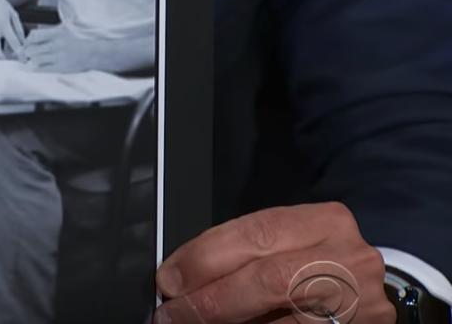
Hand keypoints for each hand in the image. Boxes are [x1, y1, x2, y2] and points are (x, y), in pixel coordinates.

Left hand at [18, 26, 97, 72]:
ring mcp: (58, 57)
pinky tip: (38, 65)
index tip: (27, 43)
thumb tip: (31, 36)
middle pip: (31, 49)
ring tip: (34, 59)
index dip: (28, 41)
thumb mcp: (63, 31)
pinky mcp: (60, 68)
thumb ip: (47, 33)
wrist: (93, 54)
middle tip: (27, 53)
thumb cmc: (77, 42)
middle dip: (27, 51)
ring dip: (32, 60)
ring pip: (35, 59)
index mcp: (57, 34)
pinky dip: (37, 67)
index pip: (34, 36)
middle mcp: (56, 45)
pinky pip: (42, 68)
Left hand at [154, 203, 395, 323]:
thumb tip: (181, 274)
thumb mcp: (286, 239)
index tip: (169, 278)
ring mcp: (360, 302)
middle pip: (268, 279)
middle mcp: (348, 259)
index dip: (205, 258)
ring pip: (282, 321)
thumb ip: (243, 249)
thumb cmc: (315, 257)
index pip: (255, 235)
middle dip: (210, 299)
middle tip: (172, 313)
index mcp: (324, 221)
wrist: (366, 284)